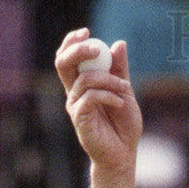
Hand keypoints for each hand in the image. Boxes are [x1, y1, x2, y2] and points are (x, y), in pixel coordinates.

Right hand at [55, 29, 142, 174]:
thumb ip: (120, 70)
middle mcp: (74, 93)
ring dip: (109, 79)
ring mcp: (75, 105)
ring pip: (85, 79)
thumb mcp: (125, 92)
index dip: (72, 42)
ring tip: (125, 88)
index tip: (87, 32)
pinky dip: (109, 95)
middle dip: (78, 50)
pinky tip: (121, 103)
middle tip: (96, 48)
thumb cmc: (124, 126)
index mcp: (82, 84)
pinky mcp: (80, 118)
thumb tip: (119, 43)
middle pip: (63, 63)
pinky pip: (91, 97)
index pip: (68, 57)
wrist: (124, 154)